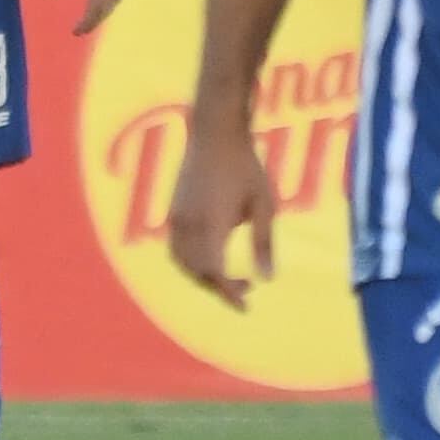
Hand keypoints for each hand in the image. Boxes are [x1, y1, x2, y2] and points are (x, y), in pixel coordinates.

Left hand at [49, 0, 128, 35]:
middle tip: (80, 31)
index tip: (75, 32)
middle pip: (106, 8)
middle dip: (93, 21)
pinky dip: (109, 3)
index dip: (85, 22)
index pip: (94, 7)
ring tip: (89, 21)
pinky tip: (101, 5)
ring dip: (102, 14)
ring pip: (114, 2)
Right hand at [164, 115, 276, 310]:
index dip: (229, 294)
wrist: (214, 133)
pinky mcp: (173, 211)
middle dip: (219, 287)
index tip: (246, 306)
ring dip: (202, 276)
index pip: (215, 273)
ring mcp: (177, 218)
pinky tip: (210, 256)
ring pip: (182, 262)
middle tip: (246, 288)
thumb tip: (267, 279)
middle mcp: (188, 225)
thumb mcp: (265, 205)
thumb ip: (264, 243)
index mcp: (212, 226)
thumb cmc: (246, 167)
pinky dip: (191, 262)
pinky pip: (176, 248)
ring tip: (226, 276)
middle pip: (197, 273)